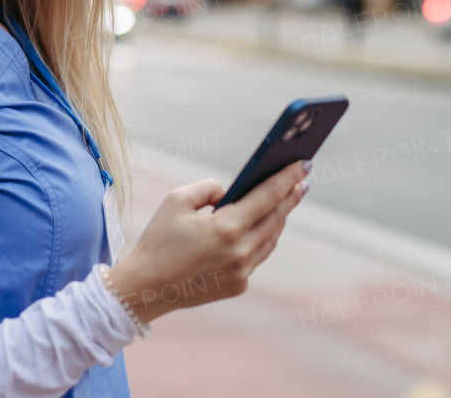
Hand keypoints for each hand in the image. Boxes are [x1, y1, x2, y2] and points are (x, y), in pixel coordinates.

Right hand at [106, 160, 308, 322]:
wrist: (146, 287)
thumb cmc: (158, 239)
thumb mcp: (177, 200)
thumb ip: (209, 188)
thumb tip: (230, 192)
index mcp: (227, 227)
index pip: (268, 196)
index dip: (288, 178)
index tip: (303, 164)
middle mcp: (241, 251)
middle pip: (276, 218)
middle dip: (290, 197)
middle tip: (301, 180)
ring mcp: (242, 271)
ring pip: (270, 239)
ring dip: (278, 218)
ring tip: (285, 201)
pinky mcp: (239, 285)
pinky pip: (257, 256)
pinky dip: (261, 238)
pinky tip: (263, 226)